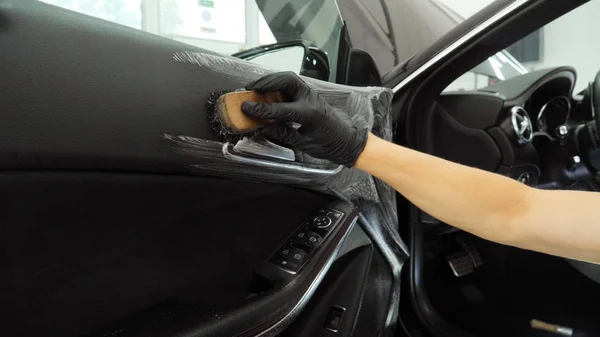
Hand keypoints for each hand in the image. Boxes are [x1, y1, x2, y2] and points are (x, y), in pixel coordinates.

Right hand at [241, 72, 367, 166]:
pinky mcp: (311, 96)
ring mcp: (312, 95)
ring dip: (272, 80)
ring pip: (290, 79)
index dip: (260, 109)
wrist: (348, 141)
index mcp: (309, 113)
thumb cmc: (330, 144)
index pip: (279, 108)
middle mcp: (311, 99)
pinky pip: (293, 85)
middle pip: (286, 80)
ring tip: (257, 87)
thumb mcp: (304, 144)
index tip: (246, 107)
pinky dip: (279, 85)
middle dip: (266, 82)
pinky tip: (270, 91)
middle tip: (250, 88)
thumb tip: (264, 127)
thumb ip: (283, 133)